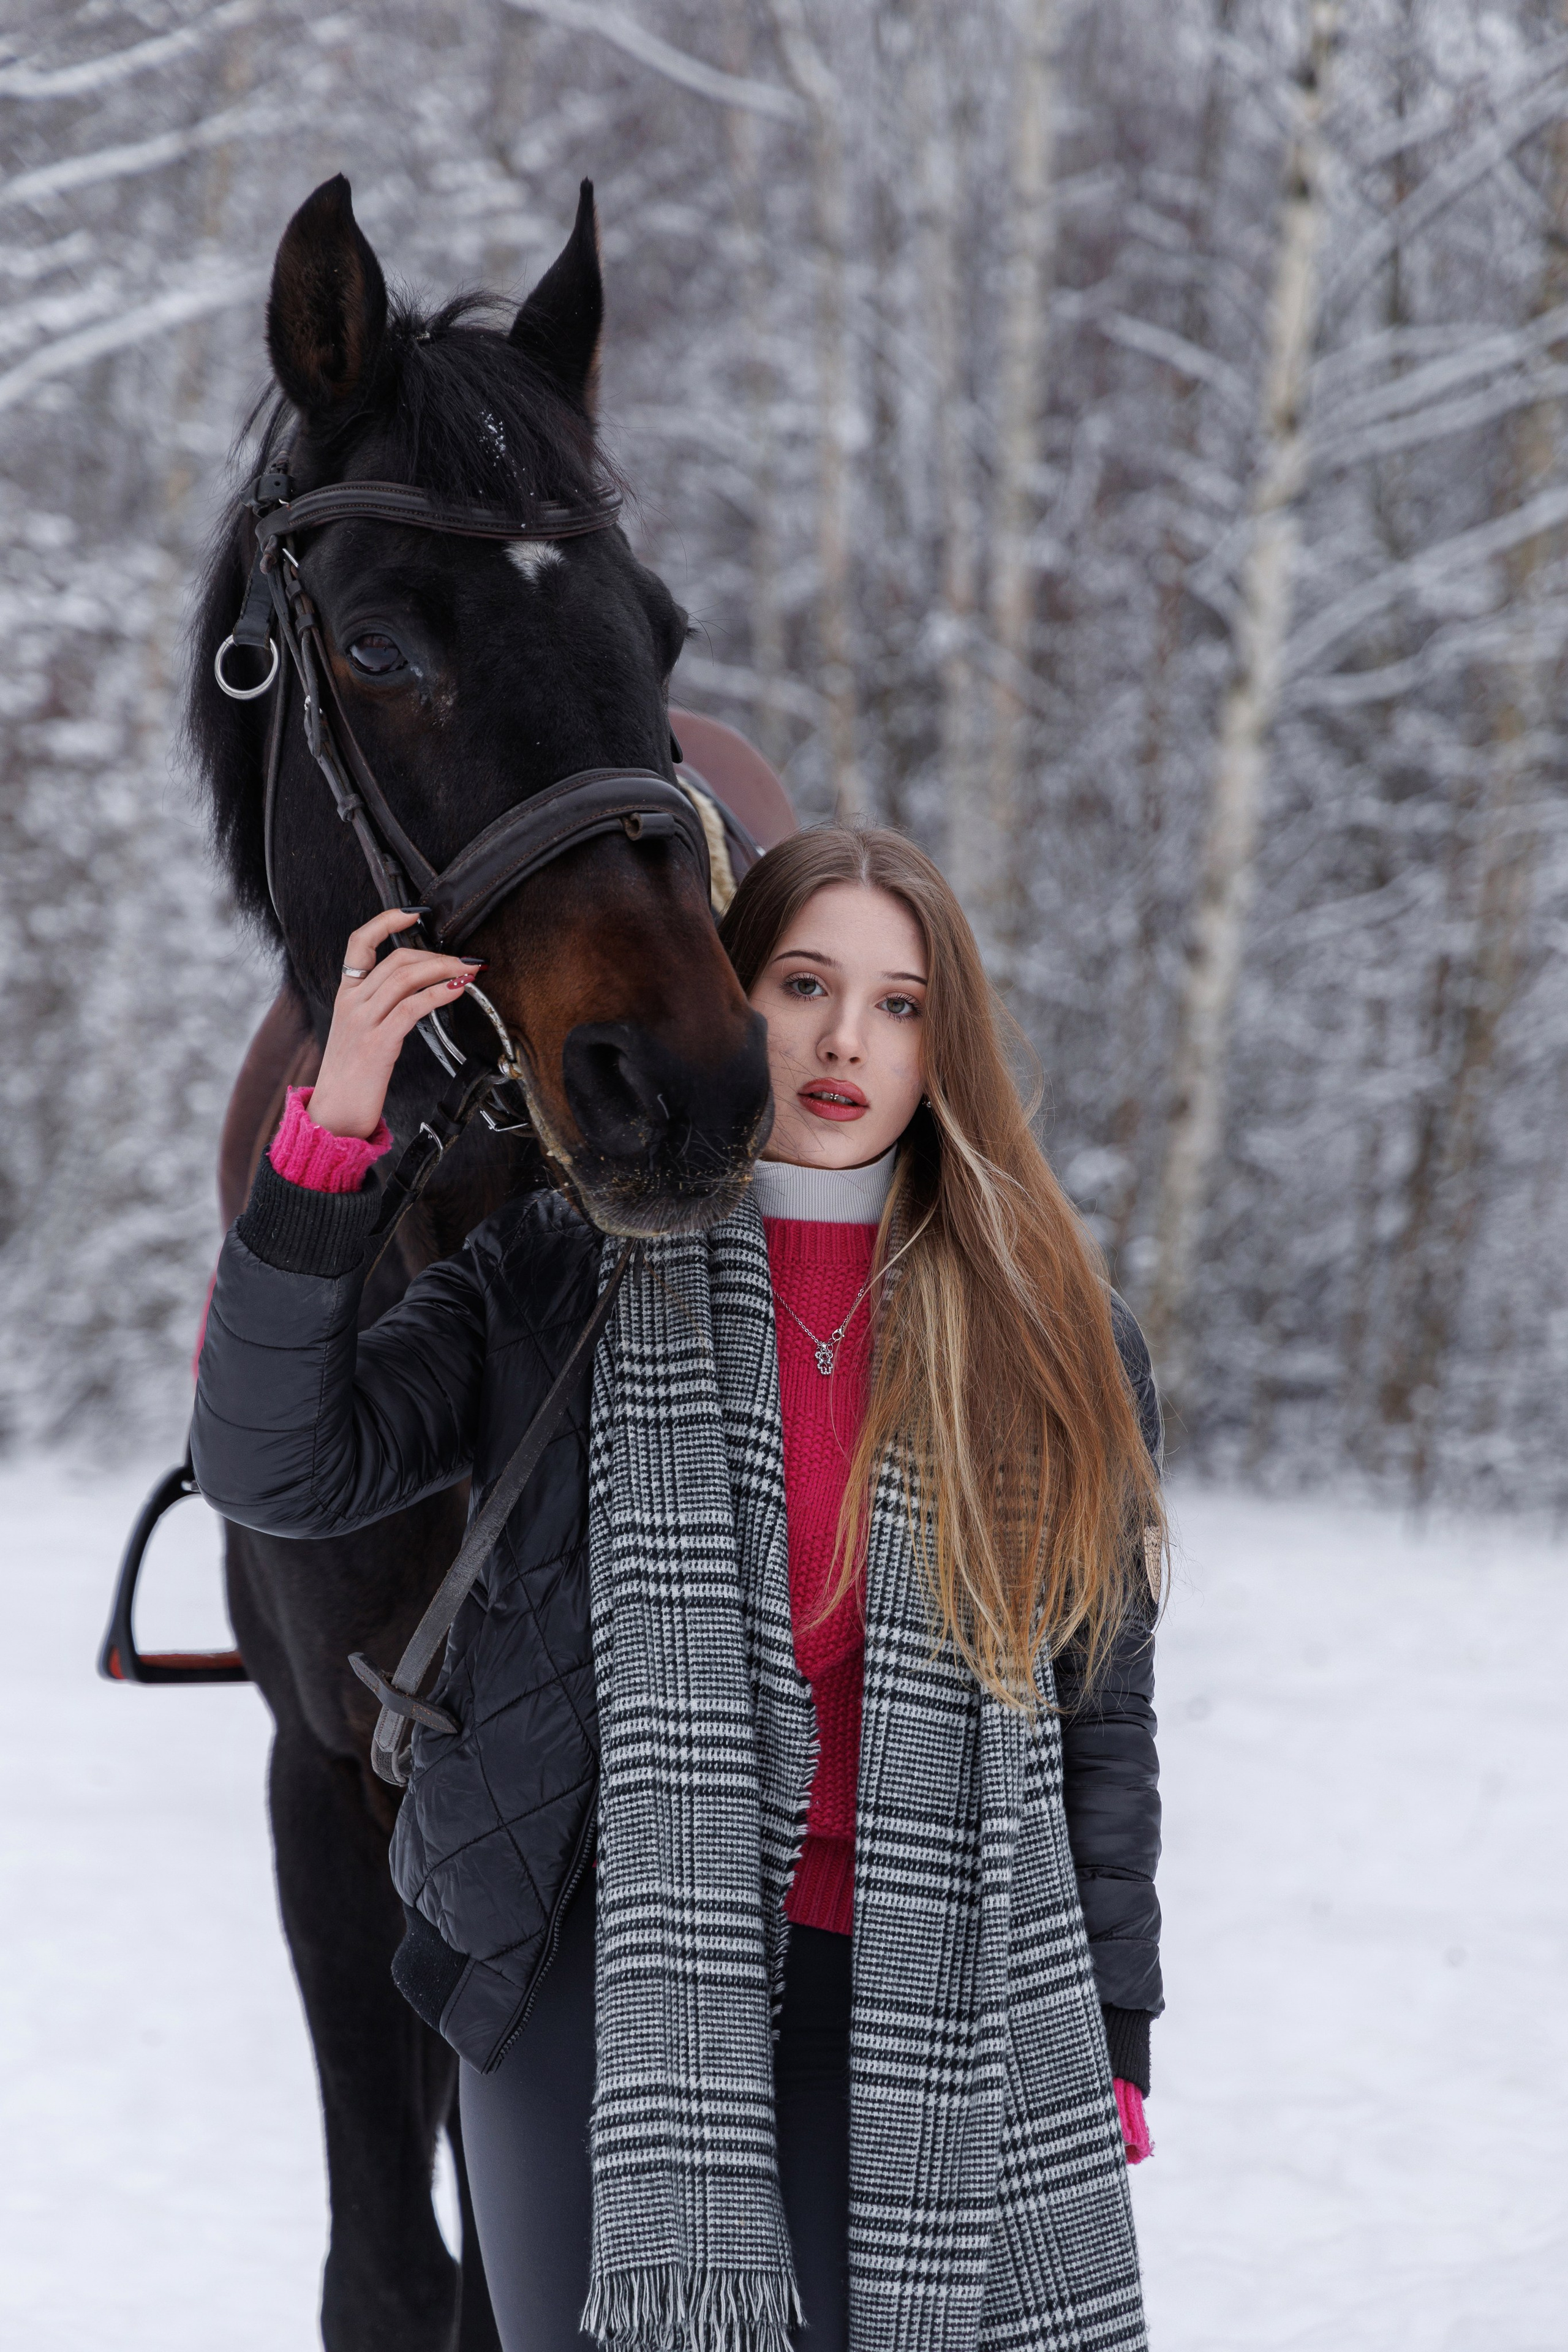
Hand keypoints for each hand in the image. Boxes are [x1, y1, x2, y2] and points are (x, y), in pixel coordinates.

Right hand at [308, 910, 483, 1139]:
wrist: (335, 1113)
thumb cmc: (353, 1075)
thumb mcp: (360, 1030)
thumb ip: (381, 1005)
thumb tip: (420, 987)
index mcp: (346, 995)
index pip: (359, 942)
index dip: (386, 921)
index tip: (414, 912)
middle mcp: (352, 1002)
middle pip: (396, 959)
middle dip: (436, 954)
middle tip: (466, 958)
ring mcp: (363, 1021)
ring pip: (405, 977)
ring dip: (444, 969)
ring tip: (470, 970)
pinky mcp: (378, 1042)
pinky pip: (412, 1007)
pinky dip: (439, 993)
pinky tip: (459, 990)